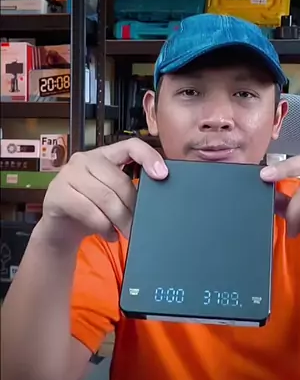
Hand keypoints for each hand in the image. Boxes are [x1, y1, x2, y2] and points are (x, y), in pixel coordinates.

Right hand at [41, 138, 167, 247]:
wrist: (61, 230)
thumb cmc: (92, 211)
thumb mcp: (113, 197)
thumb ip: (129, 191)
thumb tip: (157, 200)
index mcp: (104, 155)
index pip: (130, 145)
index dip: (148, 157)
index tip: (163, 175)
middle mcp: (85, 159)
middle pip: (119, 180)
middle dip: (132, 207)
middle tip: (139, 226)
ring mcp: (68, 174)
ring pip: (105, 197)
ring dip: (119, 219)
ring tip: (126, 232)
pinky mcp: (57, 194)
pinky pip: (88, 210)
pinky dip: (103, 226)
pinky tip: (110, 234)